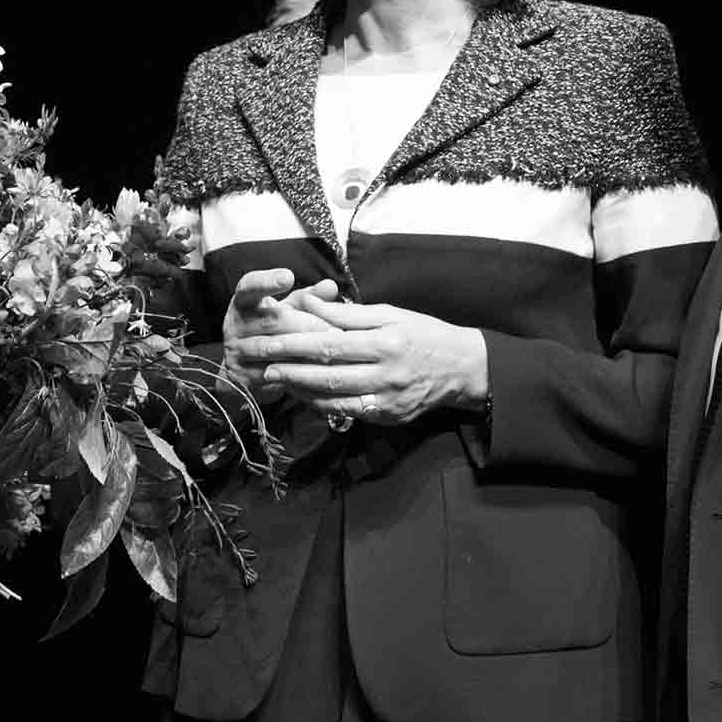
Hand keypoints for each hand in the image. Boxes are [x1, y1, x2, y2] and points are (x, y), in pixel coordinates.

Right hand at [220, 269, 341, 399]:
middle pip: (271, 319)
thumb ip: (308, 297)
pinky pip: (272, 373)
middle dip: (307, 324)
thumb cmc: (273, 328)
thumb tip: (331, 286)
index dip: (266, 282)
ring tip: (331, 349)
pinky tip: (317, 370)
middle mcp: (234, 324)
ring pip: (272, 348)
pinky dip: (296, 371)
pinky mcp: (242, 378)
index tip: (288, 277)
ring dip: (304, 349)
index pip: (250, 286)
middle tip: (335, 329)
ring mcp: (236, 352)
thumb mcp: (288, 309)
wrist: (246, 367)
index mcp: (244, 301)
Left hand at [226, 296, 486, 427]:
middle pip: (326, 376)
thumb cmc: (423, 332)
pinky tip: (305, 394)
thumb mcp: (390, 313)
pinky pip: (347, 412)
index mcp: (385, 343)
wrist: (461, 368)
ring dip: (300, 390)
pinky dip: (322, 404)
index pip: (328, 345)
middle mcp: (385, 375)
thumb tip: (309, 302)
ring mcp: (386, 401)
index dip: (293, 345)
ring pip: (333, 399)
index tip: (267, 341)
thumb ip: (348, 312)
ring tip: (276, 379)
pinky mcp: (388, 418)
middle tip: (259, 364)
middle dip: (288, 370)